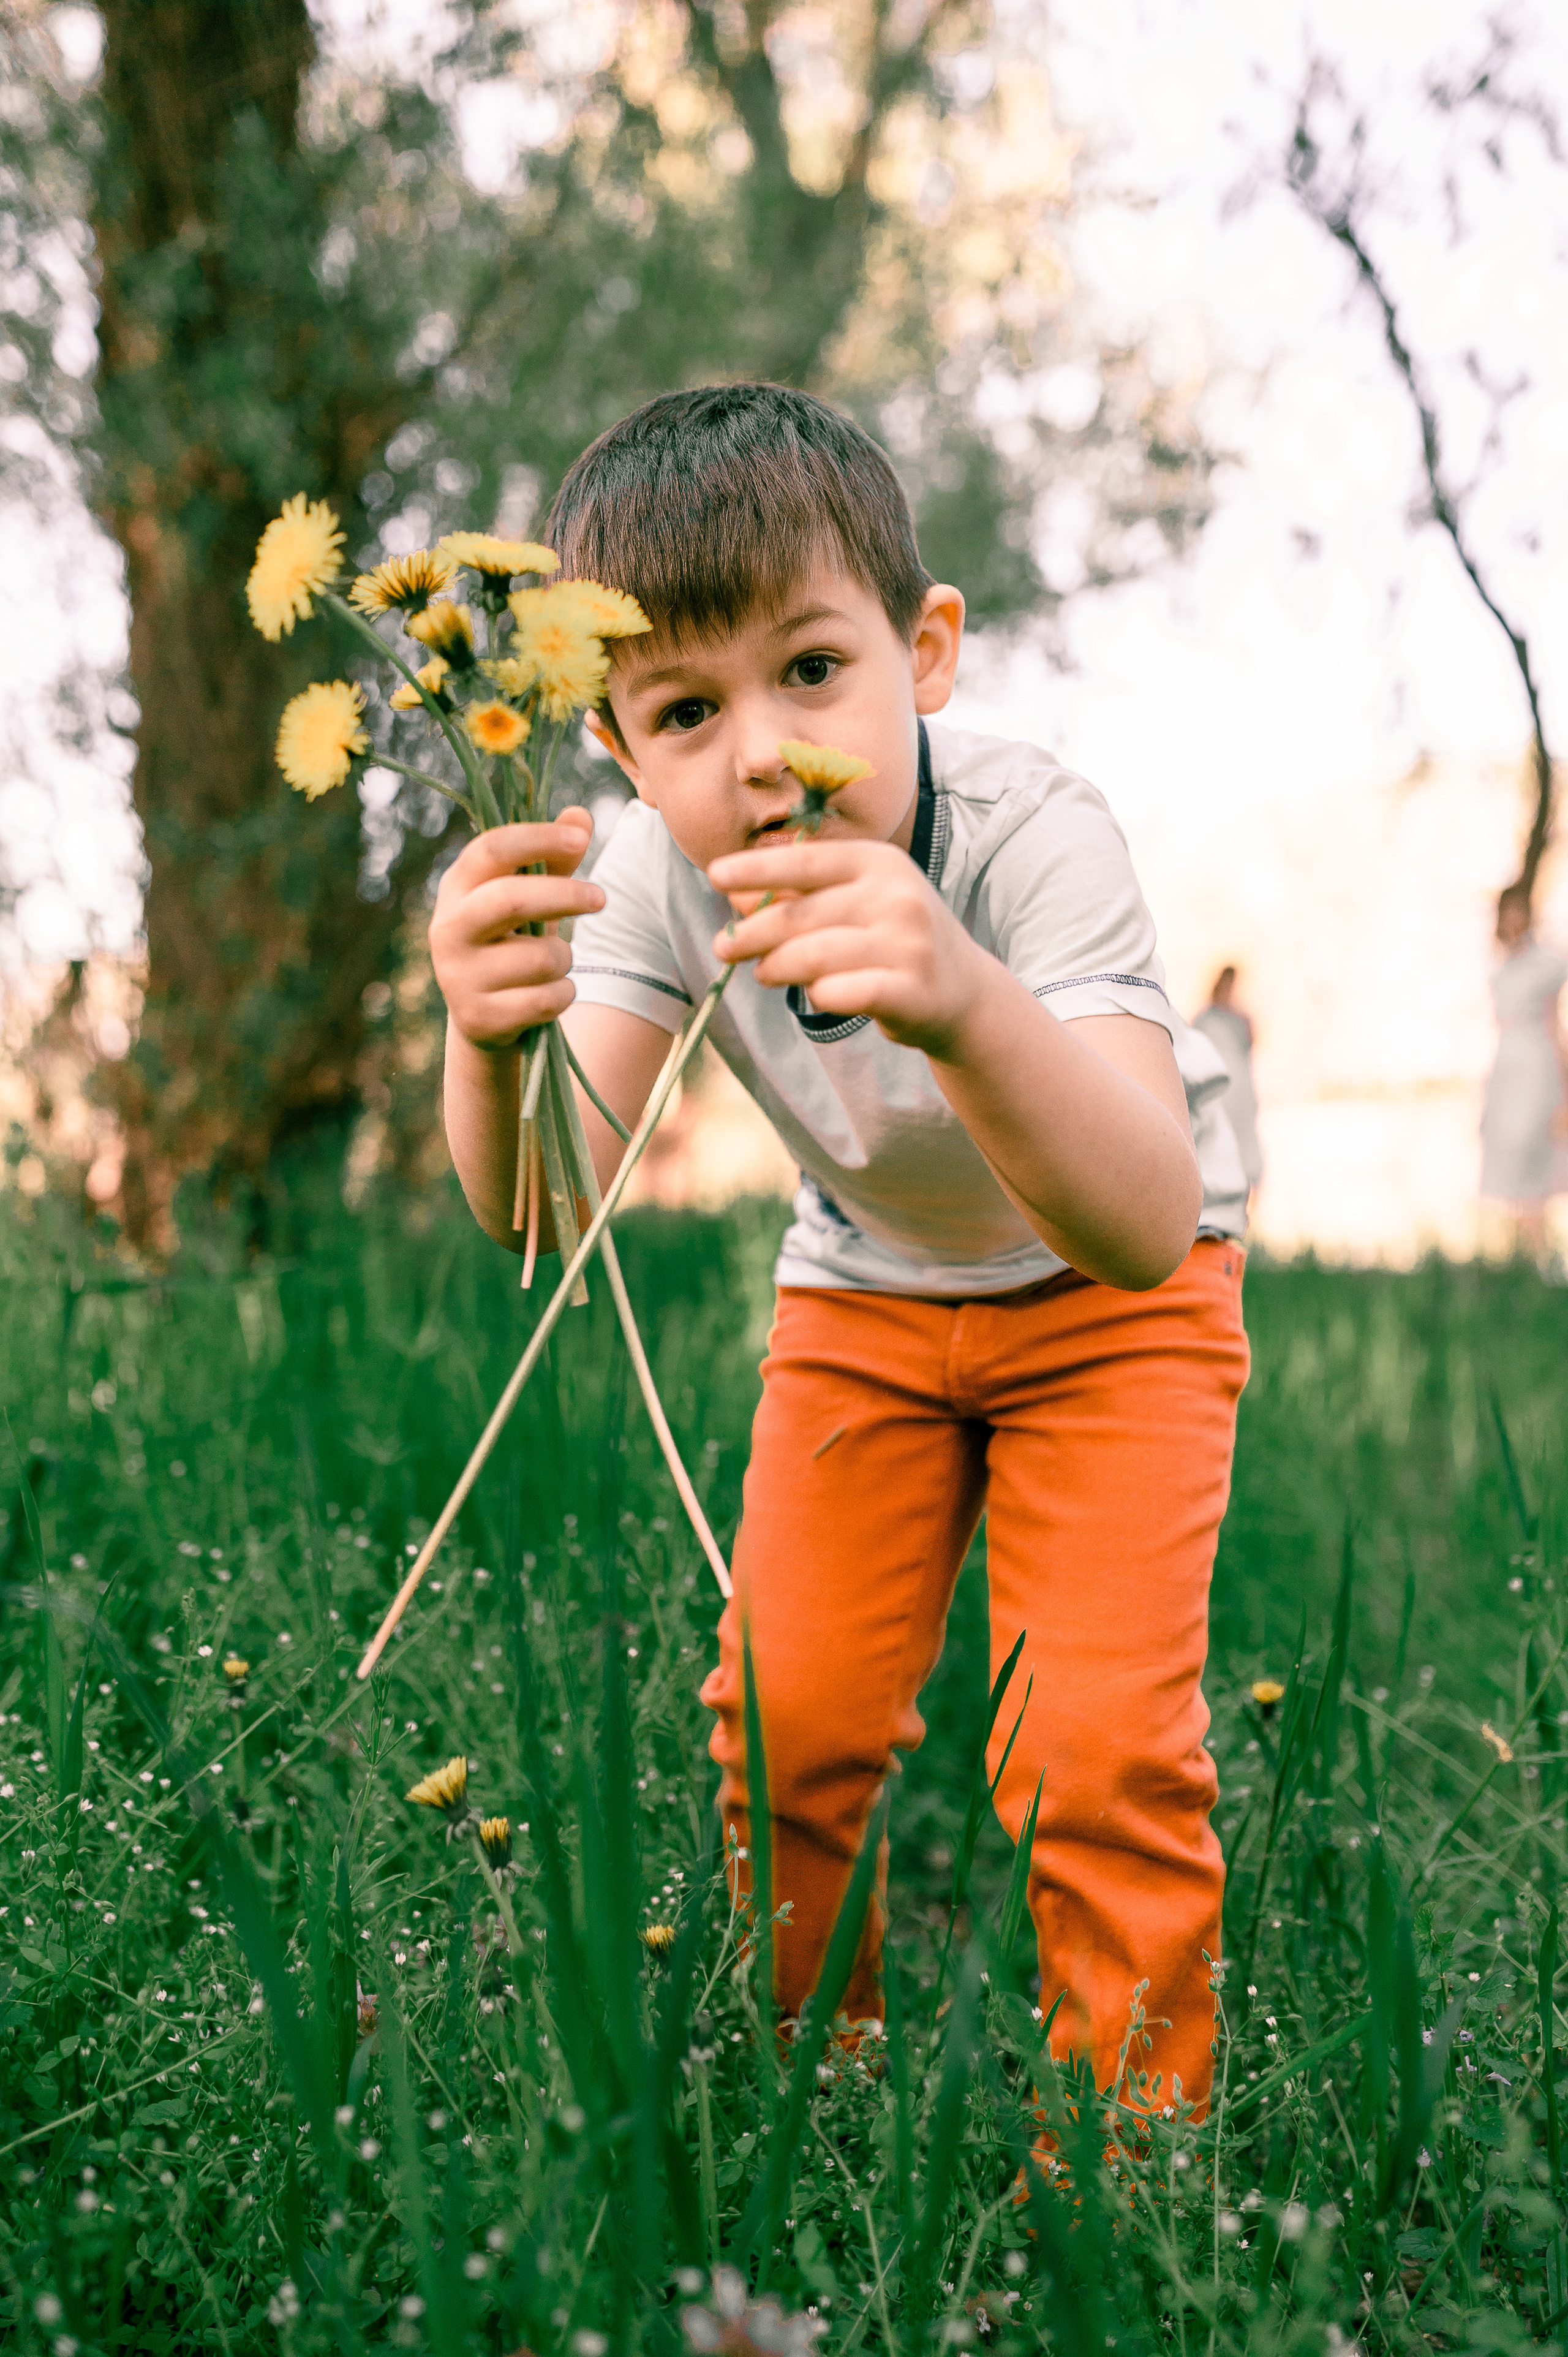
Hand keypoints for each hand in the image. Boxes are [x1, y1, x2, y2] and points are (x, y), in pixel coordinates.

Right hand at [430, 809, 603, 1050]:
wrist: (483, 1017)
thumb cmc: (512, 942)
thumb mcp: (531, 897)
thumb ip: (554, 859)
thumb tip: (581, 815)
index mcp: (458, 887)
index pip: (492, 849)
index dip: (538, 839)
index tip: (581, 839)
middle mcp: (448, 928)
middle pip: (511, 899)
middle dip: (565, 895)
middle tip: (601, 898)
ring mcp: (458, 976)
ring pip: (540, 957)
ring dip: (565, 957)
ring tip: (556, 962)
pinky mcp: (478, 1017)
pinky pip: (546, 999)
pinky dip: (564, 994)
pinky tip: (552, 993)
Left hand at [708, 837, 985, 1054]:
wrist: (964, 992)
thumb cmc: (894, 941)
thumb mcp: (855, 905)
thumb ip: (800, 898)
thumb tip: (736, 895)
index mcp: (879, 863)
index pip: (805, 862)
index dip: (756, 868)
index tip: (714, 876)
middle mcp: (896, 896)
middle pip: (800, 914)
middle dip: (752, 932)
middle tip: (723, 948)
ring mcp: (907, 943)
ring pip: (815, 955)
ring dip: (776, 967)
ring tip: (763, 975)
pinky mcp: (912, 990)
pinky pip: (847, 992)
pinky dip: (822, 995)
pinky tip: (814, 996)